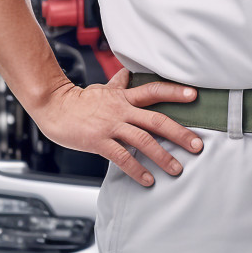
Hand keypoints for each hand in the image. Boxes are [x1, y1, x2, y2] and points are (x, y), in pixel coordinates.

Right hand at [30, 66, 203, 186]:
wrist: (54, 106)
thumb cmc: (80, 99)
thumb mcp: (103, 87)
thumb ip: (119, 83)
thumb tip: (128, 72)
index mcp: (125, 96)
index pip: (154, 90)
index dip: (174, 92)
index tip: (194, 95)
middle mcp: (122, 110)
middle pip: (156, 120)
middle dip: (179, 133)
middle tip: (197, 145)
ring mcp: (111, 126)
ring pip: (143, 140)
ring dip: (162, 156)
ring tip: (177, 168)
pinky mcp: (99, 142)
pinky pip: (122, 157)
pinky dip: (137, 169)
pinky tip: (148, 179)